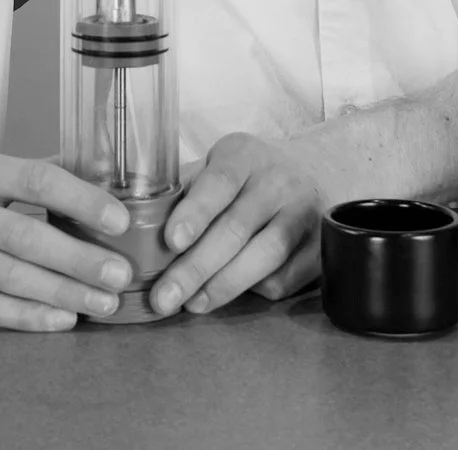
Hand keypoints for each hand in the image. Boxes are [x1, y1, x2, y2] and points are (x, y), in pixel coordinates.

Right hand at [0, 153, 133, 331]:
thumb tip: (97, 177)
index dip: (81, 199)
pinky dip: (24, 316)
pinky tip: (59, 320)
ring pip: (8, 277)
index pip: (36, 179)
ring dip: (61, 293)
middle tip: (120, 275)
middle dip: (79, 259)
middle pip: (26, 236)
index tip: (120, 219)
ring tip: (102, 303)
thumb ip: (29, 174)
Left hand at [148, 132, 327, 315]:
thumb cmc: (244, 178)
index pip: (219, 180)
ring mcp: (306, 212)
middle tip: (164, 297)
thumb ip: (181, 192)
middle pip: (236, 227)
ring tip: (192, 303)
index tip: (171, 241)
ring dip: (224, 285)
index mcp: (244, 154)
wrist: (312, 174)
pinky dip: (254, 291)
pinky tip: (227, 296)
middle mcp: (279, 179)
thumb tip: (136, 231)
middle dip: (196, 267)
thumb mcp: (214, 168)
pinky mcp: (322, 245)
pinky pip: (285, 277)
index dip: (195, 211)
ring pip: (266, 255)